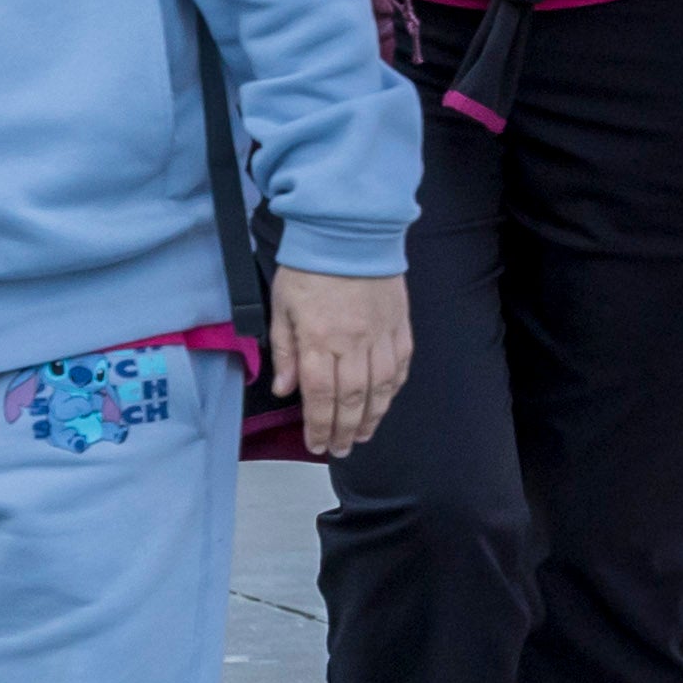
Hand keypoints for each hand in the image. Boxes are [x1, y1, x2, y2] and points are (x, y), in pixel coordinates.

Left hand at [270, 265, 415, 456]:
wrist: (349, 232)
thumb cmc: (311, 266)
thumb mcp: (282, 306)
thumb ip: (285, 351)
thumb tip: (285, 389)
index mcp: (319, 339)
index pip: (319, 395)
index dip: (318, 425)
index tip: (317, 444)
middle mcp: (352, 342)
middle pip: (351, 399)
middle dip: (345, 430)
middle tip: (340, 449)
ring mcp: (380, 334)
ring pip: (380, 388)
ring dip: (372, 417)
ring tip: (363, 434)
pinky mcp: (400, 324)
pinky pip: (401, 365)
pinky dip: (394, 389)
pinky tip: (385, 401)